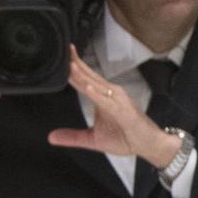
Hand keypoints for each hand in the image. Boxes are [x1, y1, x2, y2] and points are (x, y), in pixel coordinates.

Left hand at [47, 49, 178, 166]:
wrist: (147, 145)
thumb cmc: (124, 138)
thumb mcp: (91, 139)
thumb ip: (72, 137)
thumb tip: (51, 137)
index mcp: (101, 97)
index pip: (85, 79)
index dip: (73, 69)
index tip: (61, 58)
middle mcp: (110, 94)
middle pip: (90, 76)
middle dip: (77, 64)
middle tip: (64, 51)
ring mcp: (118, 101)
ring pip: (98, 85)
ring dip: (84, 76)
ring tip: (70, 67)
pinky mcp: (125, 110)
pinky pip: (108, 100)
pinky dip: (97, 93)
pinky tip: (88, 87)